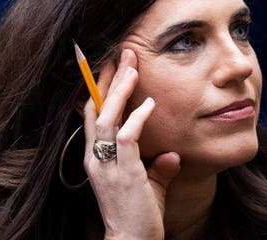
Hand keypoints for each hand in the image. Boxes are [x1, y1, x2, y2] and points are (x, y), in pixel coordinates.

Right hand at [82, 49, 180, 239]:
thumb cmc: (140, 214)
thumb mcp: (148, 185)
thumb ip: (157, 167)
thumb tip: (173, 155)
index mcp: (97, 157)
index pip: (93, 114)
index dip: (100, 88)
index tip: (110, 64)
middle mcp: (96, 157)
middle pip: (96, 107)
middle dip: (108, 78)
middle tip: (123, 52)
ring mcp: (106, 165)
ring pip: (107, 116)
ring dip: (120, 88)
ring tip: (132, 64)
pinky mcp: (123, 173)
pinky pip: (127, 136)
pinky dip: (138, 117)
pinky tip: (150, 103)